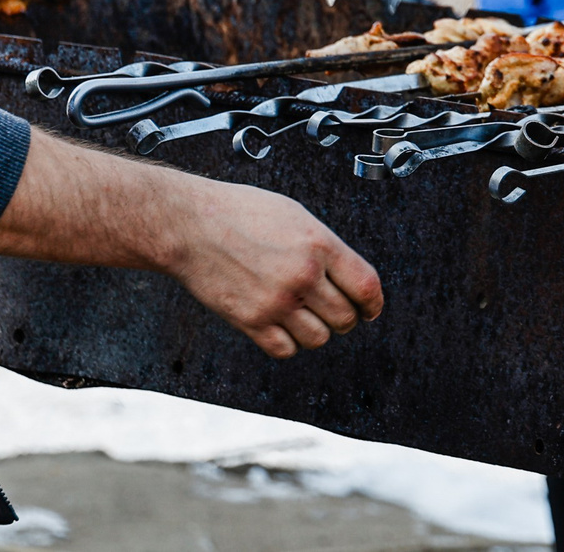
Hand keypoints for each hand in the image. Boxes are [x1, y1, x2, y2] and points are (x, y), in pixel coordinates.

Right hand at [161, 177, 384, 358]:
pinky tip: (281, 325)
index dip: (373, 304)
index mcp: (319, 244)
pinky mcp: (251, 321)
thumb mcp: (295, 216)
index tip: (371, 309)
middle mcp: (302, 275)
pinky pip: (286, 350)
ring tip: (304, 315)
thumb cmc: (239, 213)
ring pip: (319, 339)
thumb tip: (348, 276)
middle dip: (345, 317)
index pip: (366, 287)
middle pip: (346, 318)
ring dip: (317, 331)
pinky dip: (288, 342)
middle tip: (333, 309)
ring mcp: (276, 301)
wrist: (190, 224)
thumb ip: (324, 247)